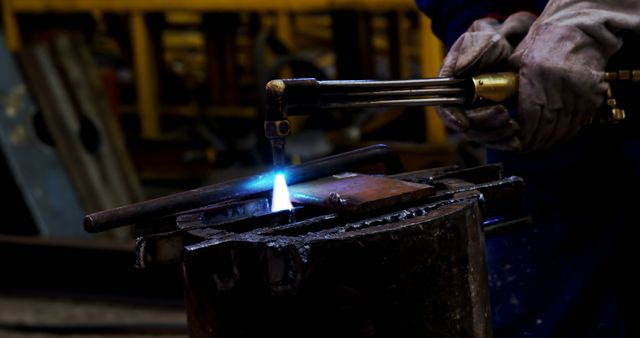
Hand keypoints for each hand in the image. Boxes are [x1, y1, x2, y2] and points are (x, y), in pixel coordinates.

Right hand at [437, 12, 536, 150]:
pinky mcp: (493, 120)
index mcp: (452, 86)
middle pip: (465, 126)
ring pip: (481, 134)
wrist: (511, 49)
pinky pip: (495, 138)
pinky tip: (516, 142)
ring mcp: (477, 113)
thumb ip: (471, 54)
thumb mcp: (483, 42)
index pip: (445, 108)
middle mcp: (461, 103)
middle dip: (483, 125)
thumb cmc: (492, 43)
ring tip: (514, 126)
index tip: (465, 123)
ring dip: (496, 135)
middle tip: (504, 114)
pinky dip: (505, 142)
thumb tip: (457, 72)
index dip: (452, 118)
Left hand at [510, 0, 639, 151]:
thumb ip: (509, 83)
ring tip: (538, 146)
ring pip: (562, 128)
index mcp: (536, 77)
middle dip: (534, 142)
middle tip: (525, 149)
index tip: (516, 143)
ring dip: (549, 141)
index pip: (529, 116)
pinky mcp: (591, 96)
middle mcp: (558, 86)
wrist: (577, 32)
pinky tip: (556, 137)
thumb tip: (496, 106)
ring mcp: (577, 92)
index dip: (523, 135)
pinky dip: (565, 133)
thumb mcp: (519, 60)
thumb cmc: (543, 45)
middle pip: (545, 126)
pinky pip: (577, 123)